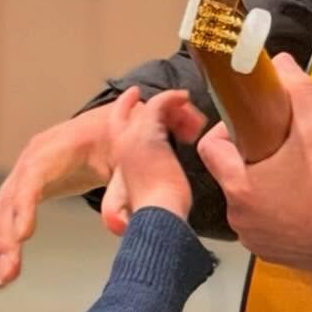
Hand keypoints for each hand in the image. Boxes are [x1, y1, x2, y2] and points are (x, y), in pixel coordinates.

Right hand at [0, 104, 117, 287]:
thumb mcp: (130, 163)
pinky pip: (6, 215)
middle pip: (9, 197)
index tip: (22, 237)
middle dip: (5, 237)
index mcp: (58, 147)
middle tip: (7, 274)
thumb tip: (118, 226)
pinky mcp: (24, 187)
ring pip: (1, 211)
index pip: (33, 176)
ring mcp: (24, 172)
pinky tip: (1, 271)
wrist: (112, 127)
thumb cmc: (123, 144)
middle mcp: (32, 158)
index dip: (25, 205)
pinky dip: (2, 242)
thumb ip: (124, 191)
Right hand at [99, 87, 203, 233]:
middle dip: (159, 108)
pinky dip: (172, 97)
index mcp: (122, 156)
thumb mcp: (144, 191)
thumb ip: (147, 177)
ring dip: (173, 107)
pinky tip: (184, 98)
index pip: (118, 121)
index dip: (127, 106)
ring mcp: (133, 135)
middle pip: (136, 110)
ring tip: (193, 118)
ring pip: (151, 106)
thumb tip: (154, 181)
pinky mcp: (148, 131)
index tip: (142, 99)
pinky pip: (159, 103)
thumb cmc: (157, 210)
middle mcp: (123, 142)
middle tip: (181, 110)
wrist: (157, 213)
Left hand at [196, 54, 311, 271]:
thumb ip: (298, 93)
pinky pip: (265, 223)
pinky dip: (279, 210)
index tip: (251, 124)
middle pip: (231, 171)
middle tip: (284, 147)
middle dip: (255, 155)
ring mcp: (255, 236)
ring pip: (249, 198)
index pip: (210, 146)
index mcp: (240, 185)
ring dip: (268, 184)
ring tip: (299, 174)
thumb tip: (285, 68)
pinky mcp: (272, 250)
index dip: (228, 129)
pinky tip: (304, 200)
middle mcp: (240, 214)